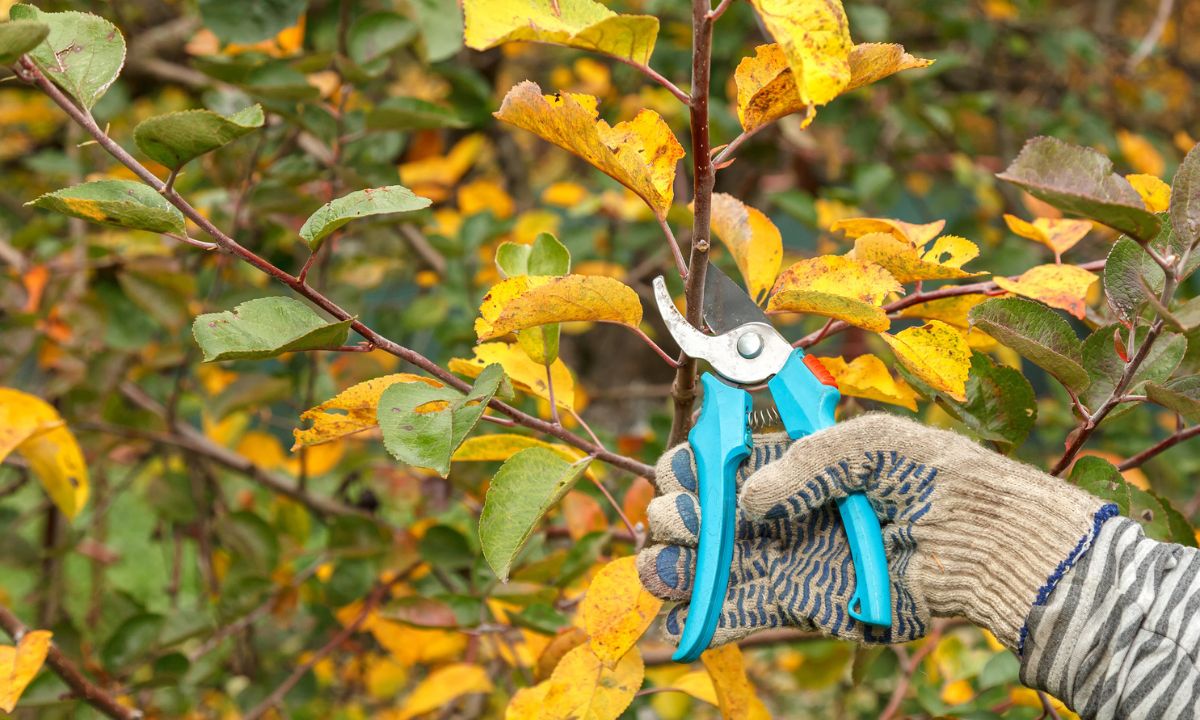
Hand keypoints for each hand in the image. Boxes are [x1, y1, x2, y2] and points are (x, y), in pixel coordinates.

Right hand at [637, 414, 1115, 651]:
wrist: (983, 543)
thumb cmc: (934, 476)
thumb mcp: (871, 443)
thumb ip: (806, 461)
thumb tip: (748, 499)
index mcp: (792, 460)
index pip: (720, 459)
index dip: (691, 466)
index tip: (682, 473)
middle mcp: (781, 508)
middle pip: (705, 512)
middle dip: (678, 515)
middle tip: (678, 521)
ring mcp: (787, 556)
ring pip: (712, 563)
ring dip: (676, 567)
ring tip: (661, 570)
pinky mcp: (801, 600)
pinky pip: (743, 610)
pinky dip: (706, 618)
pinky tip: (676, 620)